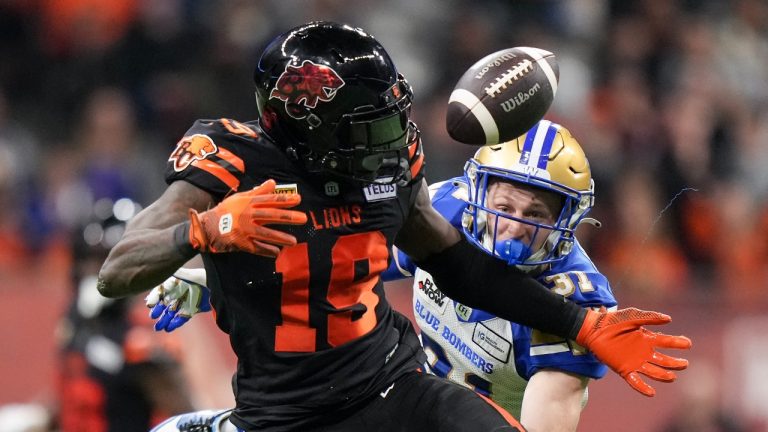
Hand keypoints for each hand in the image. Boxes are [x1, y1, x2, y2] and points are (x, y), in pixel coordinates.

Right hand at [146, 268, 210, 331]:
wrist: (224, 286)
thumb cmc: (209, 277)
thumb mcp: (195, 275)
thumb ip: (181, 274)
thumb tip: (168, 270)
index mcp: (178, 281)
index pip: (162, 288)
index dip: (155, 296)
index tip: (150, 303)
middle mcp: (179, 291)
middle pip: (164, 301)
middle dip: (158, 309)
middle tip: (152, 316)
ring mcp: (186, 301)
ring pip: (171, 312)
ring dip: (164, 319)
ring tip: (158, 327)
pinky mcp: (192, 309)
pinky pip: (182, 317)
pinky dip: (175, 323)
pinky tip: (169, 328)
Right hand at [189, 179, 306, 256]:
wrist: (207, 226)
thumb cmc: (226, 210)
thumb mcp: (241, 197)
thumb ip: (258, 191)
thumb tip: (273, 183)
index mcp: (248, 203)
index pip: (270, 200)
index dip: (285, 199)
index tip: (298, 199)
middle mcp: (248, 215)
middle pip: (271, 215)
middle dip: (288, 216)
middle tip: (303, 218)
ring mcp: (244, 230)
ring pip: (265, 233)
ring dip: (280, 237)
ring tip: (294, 241)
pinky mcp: (241, 243)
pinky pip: (257, 247)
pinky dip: (267, 250)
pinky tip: (277, 252)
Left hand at [575, 307, 691, 396]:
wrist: (593, 329)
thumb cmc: (612, 321)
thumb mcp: (632, 316)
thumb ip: (649, 317)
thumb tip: (669, 319)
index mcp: (648, 339)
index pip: (667, 342)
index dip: (678, 343)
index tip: (688, 343)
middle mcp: (644, 352)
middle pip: (664, 361)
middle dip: (676, 363)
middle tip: (684, 364)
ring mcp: (635, 362)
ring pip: (654, 372)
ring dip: (664, 376)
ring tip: (672, 377)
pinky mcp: (624, 370)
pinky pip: (636, 382)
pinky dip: (643, 388)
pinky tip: (652, 393)